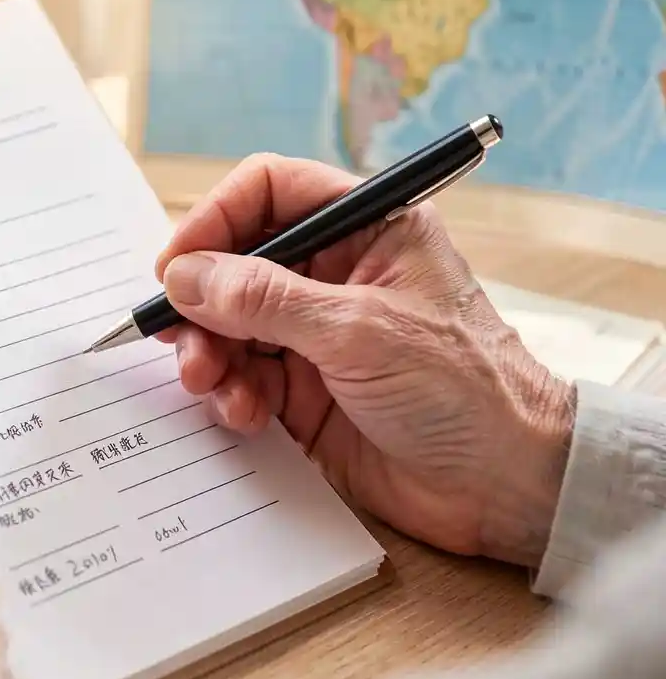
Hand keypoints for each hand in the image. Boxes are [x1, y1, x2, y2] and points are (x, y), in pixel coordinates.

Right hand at [155, 154, 575, 567]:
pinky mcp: (302, 391)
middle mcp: (334, 274)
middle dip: (202, 301)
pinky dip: (229, 394)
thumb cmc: (463, 389)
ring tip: (211, 382)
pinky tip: (245, 414)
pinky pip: (240, 378)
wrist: (503, 486)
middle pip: (235, 263)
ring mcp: (315, 334)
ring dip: (209, 353)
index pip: (269, 193)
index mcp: (366, 229)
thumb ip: (264, 299)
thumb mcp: (357, 331)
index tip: (176, 264)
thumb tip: (185, 276)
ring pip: (228, 325)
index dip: (215, 219)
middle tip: (181, 337)